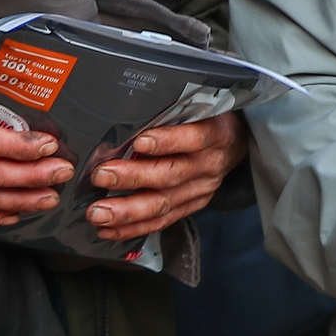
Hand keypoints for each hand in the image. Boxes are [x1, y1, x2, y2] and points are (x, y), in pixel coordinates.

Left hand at [83, 112, 246, 239]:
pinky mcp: (192, 206)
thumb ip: (171, 112)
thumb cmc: (207, 117)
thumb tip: (125, 117)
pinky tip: (109, 229)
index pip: (194, 138)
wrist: (237, 142)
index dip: (167, 141)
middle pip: (171, 175)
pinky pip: (162, 222)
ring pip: (163, 204)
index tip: (139, 142)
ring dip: (127, 211)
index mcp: (216, 135)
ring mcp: (201, 190)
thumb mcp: (200, 106)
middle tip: (101, 177)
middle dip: (133, 178)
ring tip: (98, 213)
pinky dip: (133, 227)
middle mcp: (209, 165)